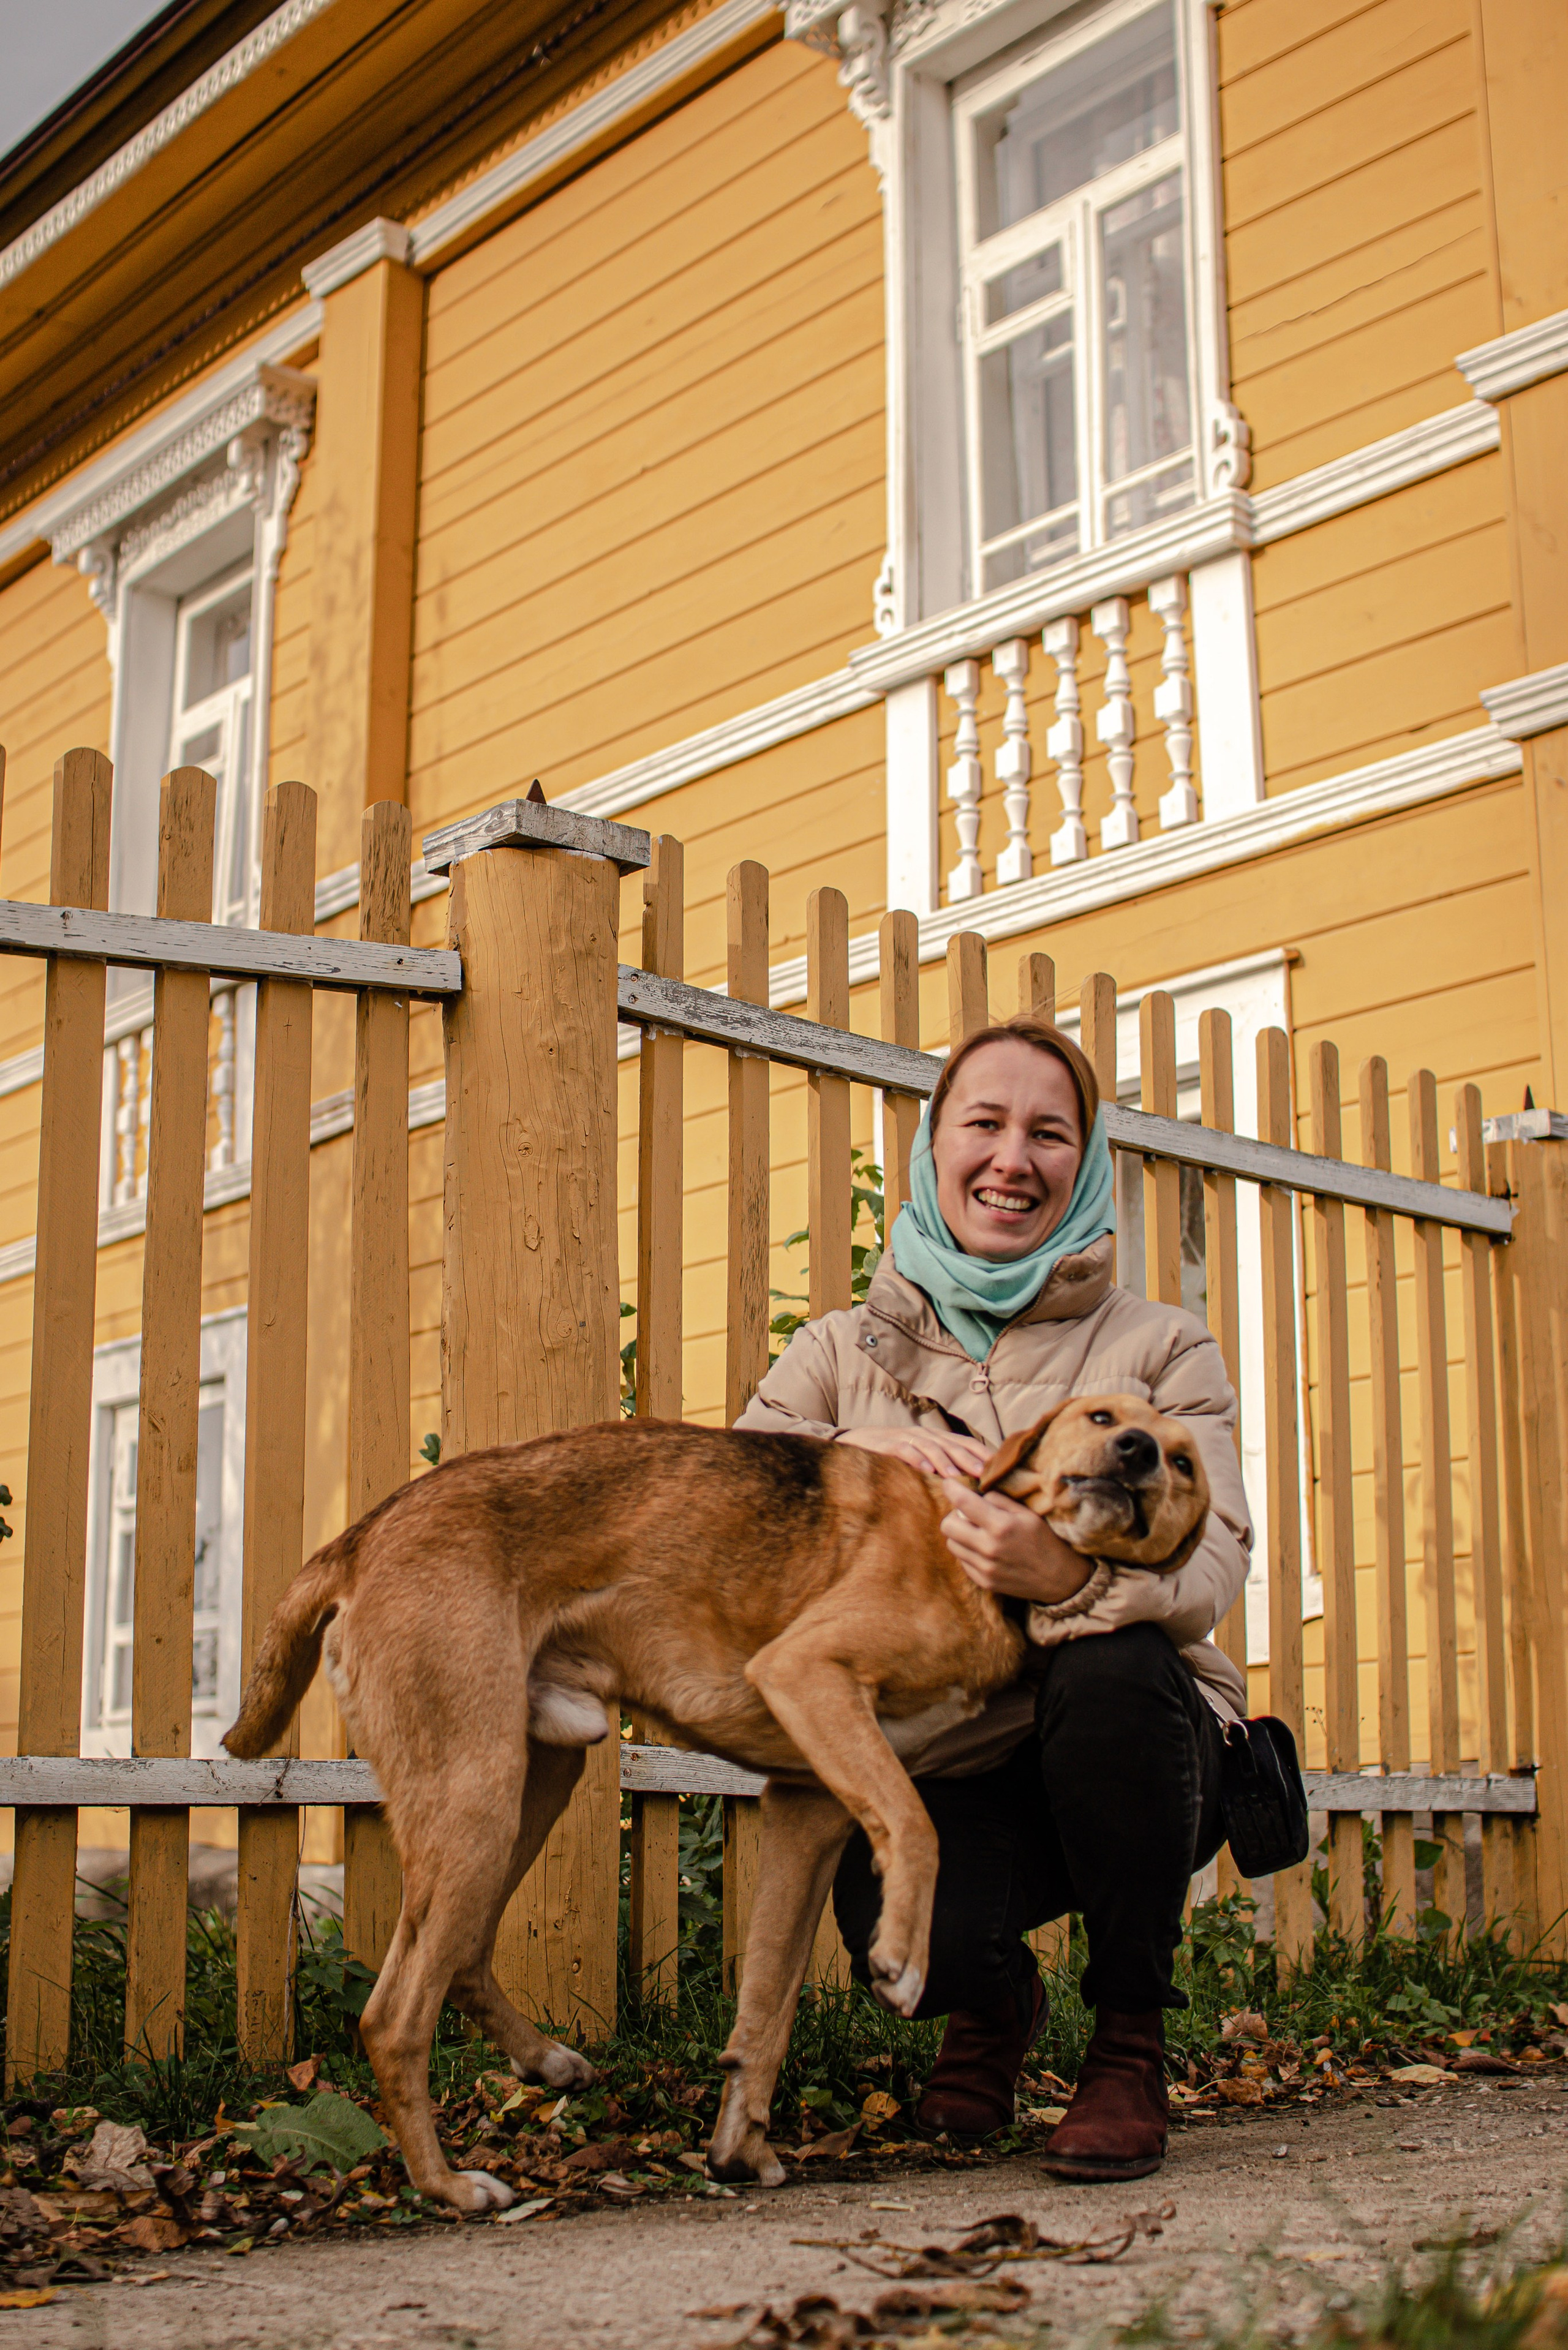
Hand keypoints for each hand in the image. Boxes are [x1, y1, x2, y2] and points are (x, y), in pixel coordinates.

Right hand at [836, 1424, 989, 1481]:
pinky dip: (915, 1459)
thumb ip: (942, 1467)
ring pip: (931, 1447)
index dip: (982, 1455)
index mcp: (938, 1438)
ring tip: (955, 1477)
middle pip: (952, 1445)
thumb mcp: (922, 1459)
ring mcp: (907, 1438)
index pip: (965, 1444)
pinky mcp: (888, 1444)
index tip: (999, 1470)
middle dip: (969, 1459)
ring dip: (944, 1461)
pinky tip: (924, 1471)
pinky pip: (904, 1450)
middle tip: (984, 1476)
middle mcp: (926, 1435)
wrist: (859, 1440)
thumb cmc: (895, 1454)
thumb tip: (969, 1486)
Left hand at [936, 1479, 1095, 1606]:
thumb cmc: (1044, 1539)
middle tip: (967, 1514)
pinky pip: (962, 1561)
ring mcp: (985, 1568)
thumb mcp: (1026, 1513)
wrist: (1058, 1578)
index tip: (949, 1484)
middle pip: (947, 1526)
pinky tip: (985, 1550)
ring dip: (960, 1534)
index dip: (951, 1489)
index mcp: (1001, 1525)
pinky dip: (968, 1552)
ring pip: (952, 1544)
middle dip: (954, 1515)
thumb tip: (974, 1494)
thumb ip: (997, 1500)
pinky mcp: (984, 1581)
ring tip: (978, 1532)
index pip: (963, 1503)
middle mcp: (989, 1548)